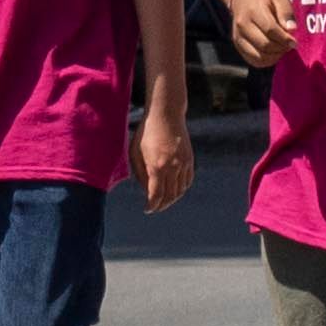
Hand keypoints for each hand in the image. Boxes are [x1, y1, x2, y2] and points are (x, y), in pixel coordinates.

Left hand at [136, 98, 196, 212]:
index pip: (156, 194)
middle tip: (154, 208)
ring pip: (181, 190)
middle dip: (162, 205)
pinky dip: (181, 189)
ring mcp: (184, 164)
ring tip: (163, 201)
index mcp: (157, 166)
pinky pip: (187, 181)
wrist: (166, 116)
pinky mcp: (190, 160)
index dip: (152, 205)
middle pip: (170, 195)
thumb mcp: (135, 153)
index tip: (147, 209)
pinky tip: (174, 190)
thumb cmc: (145, 134)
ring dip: (172, 199)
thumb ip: (140, 174)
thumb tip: (146, 190)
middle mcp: (173, 167)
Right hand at [222, 0, 294, 62]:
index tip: (294, 42)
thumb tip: (291, 30)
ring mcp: (238, 37)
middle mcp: (242, 25)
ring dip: (275, 56)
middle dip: (281, 48)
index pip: (270, 30)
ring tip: (282, 48)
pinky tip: (273, 53)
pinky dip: (266, 61)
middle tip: (290, 45)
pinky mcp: (238, 45)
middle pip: (264, 45)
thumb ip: (286, 12)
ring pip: (259, 56)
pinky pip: (253, 60)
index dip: (285, 39)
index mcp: (253, 11)